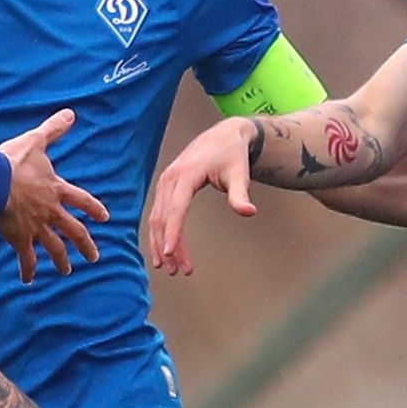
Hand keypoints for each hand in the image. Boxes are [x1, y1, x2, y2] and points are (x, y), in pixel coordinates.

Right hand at [0, 110, 106, 283]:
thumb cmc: (13, 161)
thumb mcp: (36, 141)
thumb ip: (54, 129)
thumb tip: (71, 113)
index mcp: (56, 190)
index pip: (82, 201)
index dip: (94, 209)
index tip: (105, 218)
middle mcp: (51, 212)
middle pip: (74, 231)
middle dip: (85, 245)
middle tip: (95, 258)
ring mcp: (37, 227)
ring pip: (54, 248)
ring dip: (62, 261)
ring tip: (67, 272)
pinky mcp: (19, 238)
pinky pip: (26, 258)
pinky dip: (28, 270)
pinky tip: (28, 281)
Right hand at [148, 119, 256, 276]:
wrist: (223, 136)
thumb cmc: (232, 155)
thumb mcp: (239, 173)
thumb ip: (240, 194)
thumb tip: (249, 212)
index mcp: (185, 175)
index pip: (175, 209)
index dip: (172, 232)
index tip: (170, 254)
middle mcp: (169, 179)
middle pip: (163, 218)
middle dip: (168, 246)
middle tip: (178, 271)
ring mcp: (164, 183)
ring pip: (157, 219)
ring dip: (162, 244)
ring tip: (172, 268)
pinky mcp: (165, 188)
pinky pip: (159, 214)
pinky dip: (161, 234)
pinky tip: (166, 251)